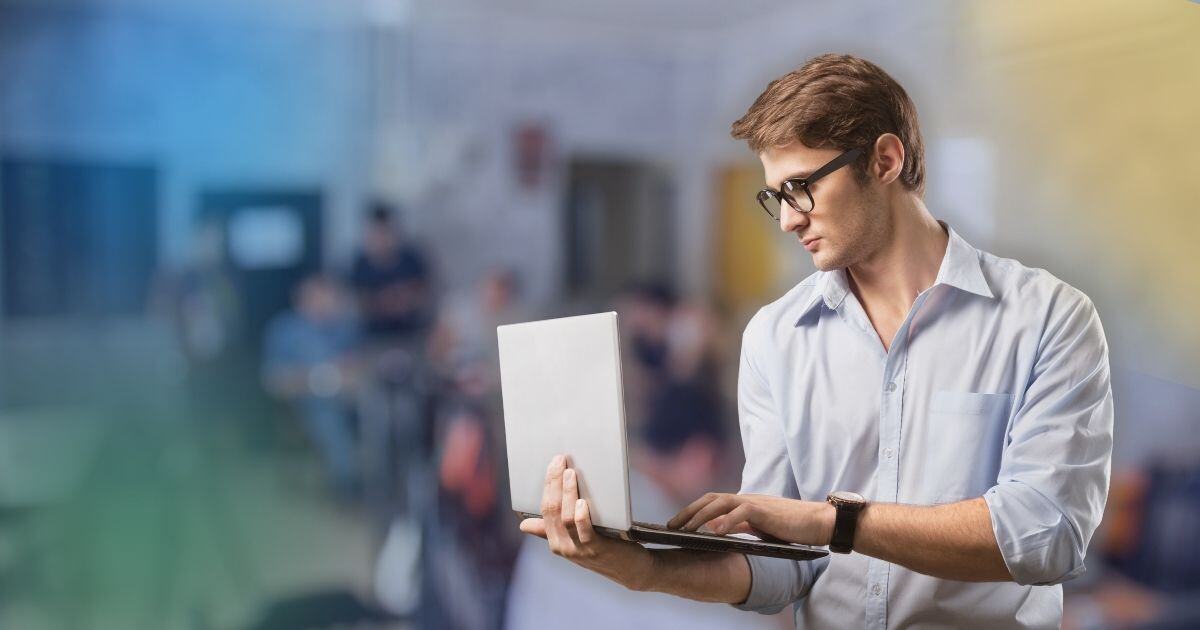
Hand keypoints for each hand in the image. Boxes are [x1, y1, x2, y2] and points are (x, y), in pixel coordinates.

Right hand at [519, 454, 656, 590]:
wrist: (631, 571)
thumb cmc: (603, 549)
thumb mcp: (575, 539)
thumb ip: (551, 530)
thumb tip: (524, 526)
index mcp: (555, 541)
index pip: (545, 509)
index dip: (548, 485)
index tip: (553, 463)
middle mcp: (563, 546)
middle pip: (553, 510)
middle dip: (555, 483)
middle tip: (560, 460)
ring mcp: (579, 549)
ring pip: (567, 518)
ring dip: (568, 494)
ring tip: (571, 473)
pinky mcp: (598, 550)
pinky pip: (585, 532)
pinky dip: (581, 516)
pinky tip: (583, 502)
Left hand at [666, 493, 836, 546]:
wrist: (818, 522)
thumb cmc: (791, 527)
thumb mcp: (760, 528)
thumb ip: (740, 526)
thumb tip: (717, 532)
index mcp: (743, 503)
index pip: (711, 502)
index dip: (692, 510)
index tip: (676, 523)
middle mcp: (745, 498)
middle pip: (710, 499)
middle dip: (688, 511)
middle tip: (671, 526)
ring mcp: (754, 502)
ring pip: (721, 503)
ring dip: (701, 516)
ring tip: (686, 530)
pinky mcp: (765, 510)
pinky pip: (741, 512)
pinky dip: (726, 521)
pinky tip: (714, 531)